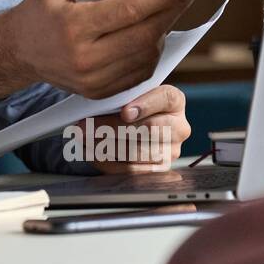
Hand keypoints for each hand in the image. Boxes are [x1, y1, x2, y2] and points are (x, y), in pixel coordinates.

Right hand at [0, 0, 196, 100]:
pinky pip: (140, 73)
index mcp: (72, 25)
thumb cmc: (42, 10)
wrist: (18, 50)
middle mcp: (83, 57)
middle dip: (171, 13)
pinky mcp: (99, 92)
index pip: (130, 10)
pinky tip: (143, 34)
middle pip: (145, 36)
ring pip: (147, 56)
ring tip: (156, 12)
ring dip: (160, 32)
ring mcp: (92, 80)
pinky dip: (150, 51)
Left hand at [70, 85, 190, 173]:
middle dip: (112, 127)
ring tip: (84, 137)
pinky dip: (106, 161)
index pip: (166, 98)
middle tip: (86, 125)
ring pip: (136, 151)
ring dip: (105, 145)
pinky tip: (90, 151)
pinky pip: (130, 170)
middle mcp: (179, 127)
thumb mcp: (129, 93)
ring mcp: (172, 151)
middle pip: (149, 128)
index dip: (145, 105)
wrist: (135, 125)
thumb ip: (121, 94)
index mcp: (174, 101)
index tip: (124, 112)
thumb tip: (100, 102)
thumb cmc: (129, 104)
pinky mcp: (159, 170)